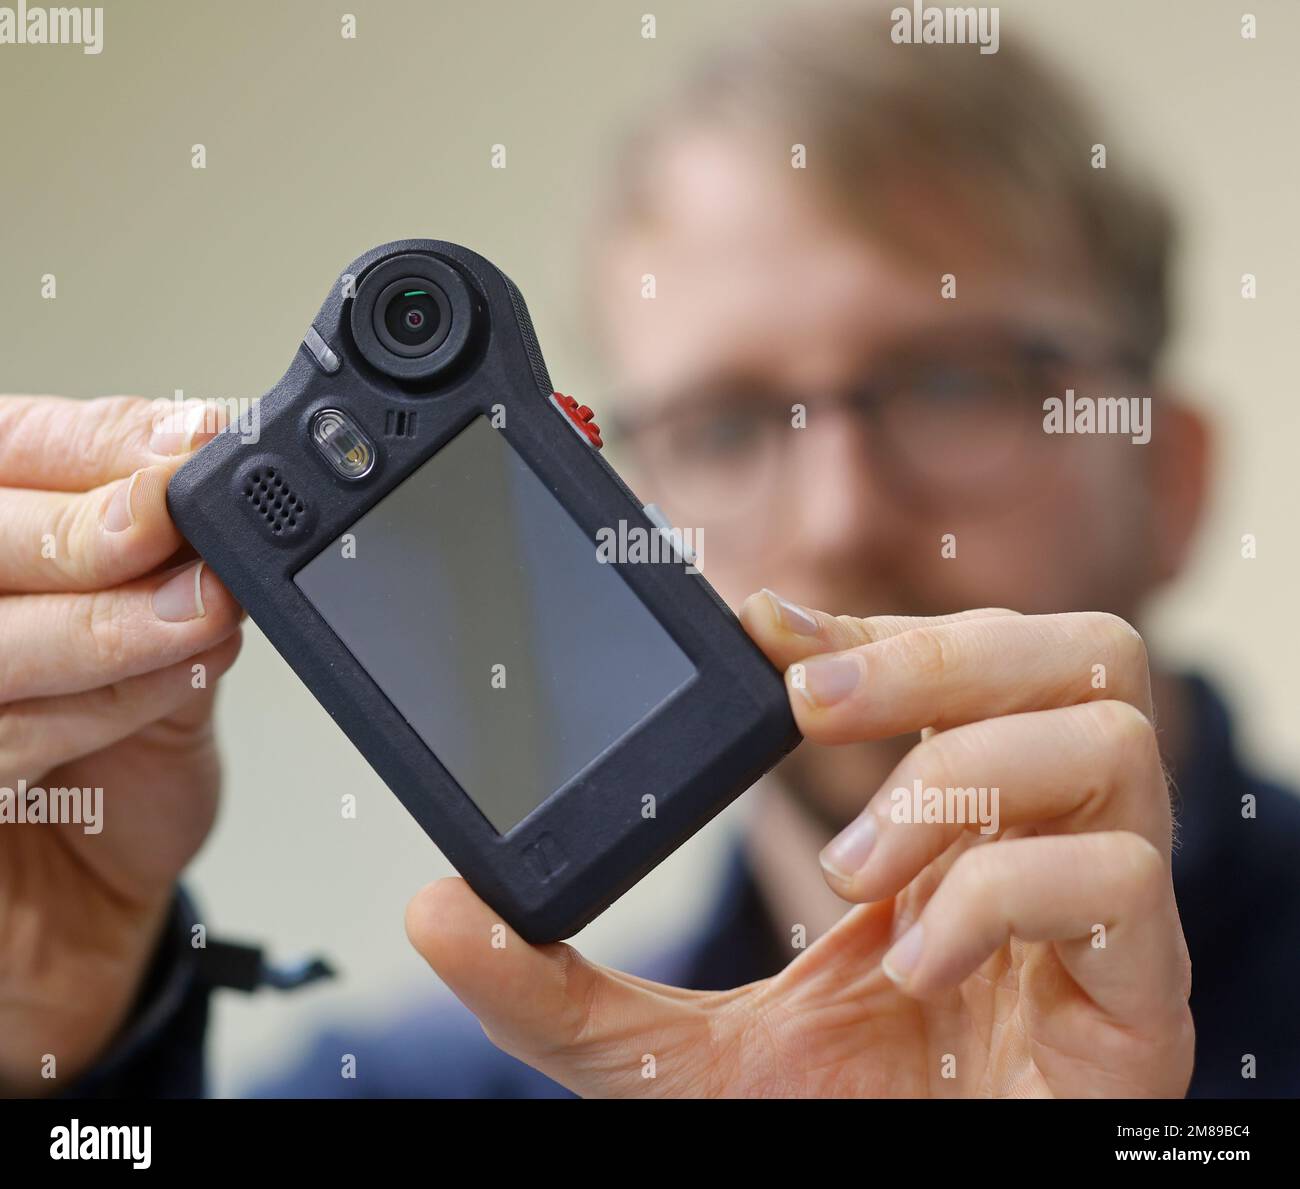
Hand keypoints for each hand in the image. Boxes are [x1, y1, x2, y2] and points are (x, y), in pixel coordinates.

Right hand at [0, 395, 242, 1093]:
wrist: (85, 902)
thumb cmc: (114, 768)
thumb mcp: (162, 647)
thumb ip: (175, 572)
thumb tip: (227, 484)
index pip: (13, 449)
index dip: (101, 443)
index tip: (195, 442)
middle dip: (87, 531)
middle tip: (170, 522)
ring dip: (106, 623)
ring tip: (202, 610)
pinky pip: (9, 738)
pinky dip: (104, 704)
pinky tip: (181, 678)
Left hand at [405, 596, 1192, 1096]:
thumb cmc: (833, 1129)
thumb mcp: (673, 1046)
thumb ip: (558, 982)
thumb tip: (437, 908)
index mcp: (950, 824)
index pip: (956, 656)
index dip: (868, 619)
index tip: (762, 625)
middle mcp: (1043, 838)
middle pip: (1069, 650)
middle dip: (930, 655)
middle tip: (812, 702)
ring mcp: (1107, 910)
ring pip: (1109, 733)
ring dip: (958, 776)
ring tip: (861, 871)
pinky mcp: (1142, 994)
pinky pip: (1115, 880)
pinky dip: (999, 895)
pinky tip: (917, 966)